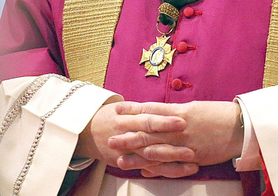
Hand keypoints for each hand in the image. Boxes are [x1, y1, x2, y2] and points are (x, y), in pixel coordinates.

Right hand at [75, 101, 198, 177]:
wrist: (86, 131)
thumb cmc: (112, 115)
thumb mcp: (125, 108)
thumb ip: (146, 109)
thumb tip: (173, 108)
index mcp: (128, 116)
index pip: (148, 117)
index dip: (164, 119)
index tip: (182, 120)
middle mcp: (126, 133)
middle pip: (150, 138)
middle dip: (171, 141)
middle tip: (190, 144)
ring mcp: (126, 150)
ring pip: (150, 156)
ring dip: (172, 159)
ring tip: (191, 160)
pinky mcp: (125, 161)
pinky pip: (146, 167)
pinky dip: (162, 170)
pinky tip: (179, 170)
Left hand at [109, 101, 243, 176]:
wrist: (241, 126)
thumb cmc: (219, 114)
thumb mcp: (196, 107)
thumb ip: (177, 112)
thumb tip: (160, 112)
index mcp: (180, 111)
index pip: (151, 109)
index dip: (133, 110)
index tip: (117, 109)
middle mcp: (180, 126)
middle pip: (149, 131)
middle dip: (128, 135)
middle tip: (110, 138)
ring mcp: (186, 143)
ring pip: (157, 149)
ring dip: (137, 154)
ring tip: (120, 157)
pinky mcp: (194, 156)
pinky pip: (172, 163)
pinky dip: (157, 167)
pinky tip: (144, 170)